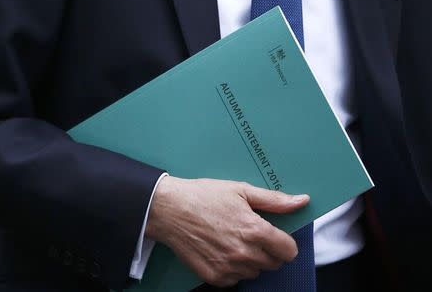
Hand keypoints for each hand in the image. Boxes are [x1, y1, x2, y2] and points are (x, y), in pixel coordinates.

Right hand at [145, 176, 309, 286]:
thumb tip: (301, 201)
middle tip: (251, 234)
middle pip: (274, 263)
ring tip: (234, 240)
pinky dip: (234, 268)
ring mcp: (228, 267)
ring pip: (255, 272)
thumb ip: (274, 199)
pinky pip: (236, 279)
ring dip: (251, 260)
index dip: (285, 242)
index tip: (276, 236)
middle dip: (268, 250)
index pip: (289, 251)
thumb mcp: (241, 190)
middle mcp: (244, 253)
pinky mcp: (214, 277)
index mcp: (254, 230)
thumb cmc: (204, 196)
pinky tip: (222, 250)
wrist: (169, 209)